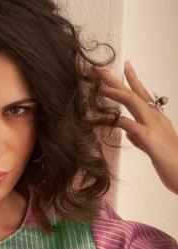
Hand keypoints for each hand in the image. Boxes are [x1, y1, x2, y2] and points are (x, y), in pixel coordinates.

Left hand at [93, 61, 177, 193]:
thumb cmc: (171, 162)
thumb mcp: (152, 146)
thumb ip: (140, 136)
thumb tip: (128, 131)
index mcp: (156, 118)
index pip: (143, 94)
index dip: (133, 79)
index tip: (124, 65)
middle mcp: (155, 117)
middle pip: (134, 92)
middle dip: (116, 80)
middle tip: (99, 68)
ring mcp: (153, 125)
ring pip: (132, 102)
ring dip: (114, 92)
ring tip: (99, 87)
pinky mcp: (149, 138)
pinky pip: (130, 125)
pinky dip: (116, 120)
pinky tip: (105, 118)